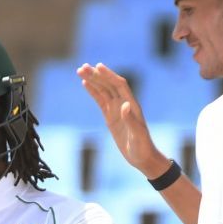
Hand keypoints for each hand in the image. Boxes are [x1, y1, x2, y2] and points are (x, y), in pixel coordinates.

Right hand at [77, 63, 169, 178]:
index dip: (109, 75)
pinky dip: (93, 91)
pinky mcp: (110, 116)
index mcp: (131, 105)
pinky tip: (85, 83)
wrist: (142, 156)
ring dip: (93, 80)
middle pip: (109, 85)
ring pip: (103, 90)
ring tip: (80, 70)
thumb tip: (125, 105)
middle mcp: (124, 103)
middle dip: (96, 75)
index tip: (97, 66)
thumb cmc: (142, 147)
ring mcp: (117, 109)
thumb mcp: (137, 135)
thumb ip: (131, 120)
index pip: (119, 85)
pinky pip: (100, 101)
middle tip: (82, 67)